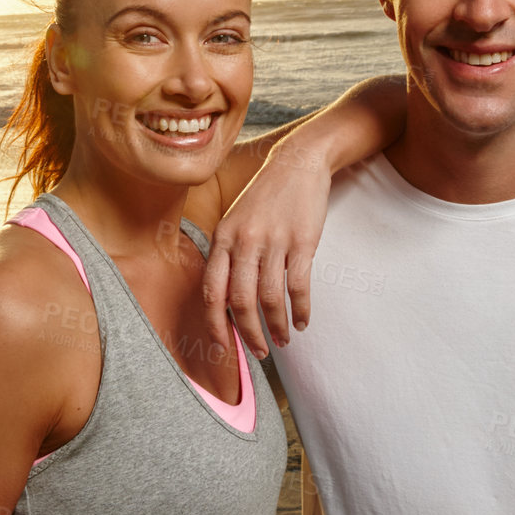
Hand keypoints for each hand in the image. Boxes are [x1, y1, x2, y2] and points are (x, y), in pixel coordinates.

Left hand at [203, 139, 329, 356]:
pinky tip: (303, 322)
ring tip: (283, 340)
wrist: (298, 163)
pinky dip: (300, 310)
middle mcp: (243, 241)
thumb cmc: (266, 197)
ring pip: (270, 299)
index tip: (223, 347)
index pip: (212, 291)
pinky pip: (298, 286)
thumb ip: (229, 256)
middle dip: (250, 334)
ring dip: (277, 326)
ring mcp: (273, 241)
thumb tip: (228, 302)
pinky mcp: (301, 242)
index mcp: (222, 238)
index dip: (215, 324)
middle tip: (260, 352)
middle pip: (241, 302)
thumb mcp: (236, 221)